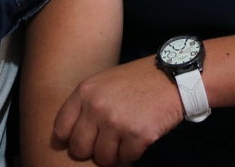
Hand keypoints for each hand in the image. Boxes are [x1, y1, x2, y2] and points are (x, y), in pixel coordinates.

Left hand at [54, 57, 184, 165]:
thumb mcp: (104, 82)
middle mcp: (97, 107)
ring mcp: (116, 122)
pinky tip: (140, 134)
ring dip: (115, 152)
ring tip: (126, 136)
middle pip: (79, 149)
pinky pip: (126, 158)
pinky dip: (133, 151)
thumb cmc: (138, 81)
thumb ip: (86, 104)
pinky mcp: (137, 135)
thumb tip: (70, 136)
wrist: (173, 77)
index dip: (71, 138)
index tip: (83, 138)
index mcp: (85, 92)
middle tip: (107, 141)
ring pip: (103, 158)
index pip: (61, 129)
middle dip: (92, 150)